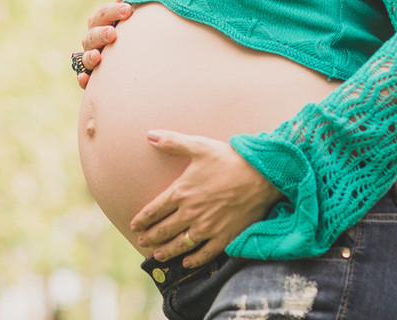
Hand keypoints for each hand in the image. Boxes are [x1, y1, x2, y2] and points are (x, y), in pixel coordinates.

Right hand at [76, 0, 137, 87]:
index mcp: (101, 23)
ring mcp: (90, 59)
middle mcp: (92, 41)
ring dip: (90, 56)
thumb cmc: (129, 33)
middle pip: (91, 35)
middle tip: (113, 33)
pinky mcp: (91, 78)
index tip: (129, 10)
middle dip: (101, 34)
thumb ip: (126, 0)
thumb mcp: (128, 17)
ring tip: (98, 56)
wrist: (132, 62)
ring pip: (85, 57)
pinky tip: (86, 80)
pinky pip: (83, 79)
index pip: (102, 14)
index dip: (114, 11)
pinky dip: (83, 79)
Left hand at [130, 130, 282, 267]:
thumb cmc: (230, 159)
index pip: (154, 210)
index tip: (134, 226)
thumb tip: (149, 134)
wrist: (261, 176)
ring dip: (166, 251)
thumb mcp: (199, 146)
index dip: (142, 220)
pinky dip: (194, 260)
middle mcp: (191, 213)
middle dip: (150, 237)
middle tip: (142, 242)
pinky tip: (187, 262)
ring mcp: (207, 228)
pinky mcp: (224, 237)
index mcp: (182, 192)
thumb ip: (173, 142)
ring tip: (157, 255)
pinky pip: (205, 254)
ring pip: (180, 245)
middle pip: (164, 230)